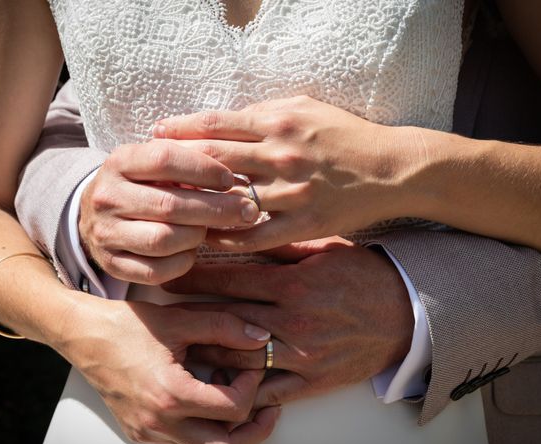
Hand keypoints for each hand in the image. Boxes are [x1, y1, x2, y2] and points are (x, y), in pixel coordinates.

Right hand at [56, 292, 279, 443]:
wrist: (83, 336)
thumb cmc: (126, 326)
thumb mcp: (180, 320)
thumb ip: (225, 326)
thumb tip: (260, 338)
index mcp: (171, 395)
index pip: (234, 408)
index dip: (253, 384)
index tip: (252, 364)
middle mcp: (159, 423)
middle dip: (256, 429)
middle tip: (268, 407)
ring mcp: (149, 432)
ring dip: (229, 427)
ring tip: (232, 393)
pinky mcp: (141, 432)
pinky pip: (184, 441)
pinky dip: (204, 424)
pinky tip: (205, 394)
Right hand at [80, 141, 260, 283]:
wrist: (94, 215)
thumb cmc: (140, 185)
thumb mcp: (153, 164)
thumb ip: (186, 163)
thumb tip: (234, 181)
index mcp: (119, 162)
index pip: (164, 158)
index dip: (203, 169)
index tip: (230, 179)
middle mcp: (107, 196)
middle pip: (169, 205)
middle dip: (216, 209)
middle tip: (248, 211)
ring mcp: (106, 232)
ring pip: (163, 240)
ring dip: (197, 236)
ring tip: (210, 230)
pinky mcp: (112, 264)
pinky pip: (156, 271)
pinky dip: (182, 262)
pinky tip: (192, 251)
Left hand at [153, 96, 420, 251]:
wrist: (390, 169)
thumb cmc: (345, 136)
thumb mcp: (306, 108)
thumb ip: (264, 112)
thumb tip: (225, 121)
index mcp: (278, 122)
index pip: (215, 125)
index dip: (180, 129)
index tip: (156, 134)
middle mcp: (280, 155)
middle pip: (213, 161)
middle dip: (177, 166)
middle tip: (150, 174)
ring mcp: (291, 192)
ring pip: (228, 200)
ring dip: (195, 204)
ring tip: (168, 208)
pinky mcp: (302, 223)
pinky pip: (253, 235)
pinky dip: (225, 238)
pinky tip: (204, 239)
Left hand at [164, 238, 413, 407]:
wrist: (405, 315)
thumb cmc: (363, 276)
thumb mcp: (325, 250)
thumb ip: (280, 247)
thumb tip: (240, 234)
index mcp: (293, 284)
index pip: (231, 280)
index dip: (195, 277)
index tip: (171, 273)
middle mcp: (292, 321)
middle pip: (226, 319)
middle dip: (190, 314)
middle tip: (161, 311)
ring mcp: (301, 355)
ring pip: (238, 359)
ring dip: (207, 353)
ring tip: (180, 347)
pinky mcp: (311, 381)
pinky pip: (267, 392)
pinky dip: (240, 390)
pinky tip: (217, 382)